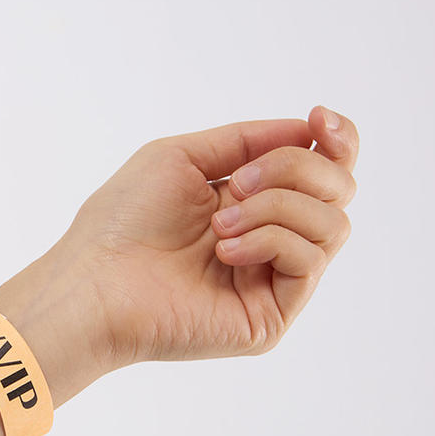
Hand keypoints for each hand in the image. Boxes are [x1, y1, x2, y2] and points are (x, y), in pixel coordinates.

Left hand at [0, 107, 357, 406]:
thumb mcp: (184, 156)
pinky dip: (269, 240)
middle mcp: (270, 241)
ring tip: (218, 227)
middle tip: (235, 184)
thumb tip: (308, 129)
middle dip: (294, 168)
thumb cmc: (123, 220)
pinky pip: (309, 259)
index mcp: (252, 203)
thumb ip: (247, 140)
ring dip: (274, 207)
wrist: (96, 281)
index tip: (321, 119)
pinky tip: (223, 252)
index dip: (338, 140)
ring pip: (331, 224)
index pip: (325, 171)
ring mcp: (273, 281)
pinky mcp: (272, 316)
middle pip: (338, 189)